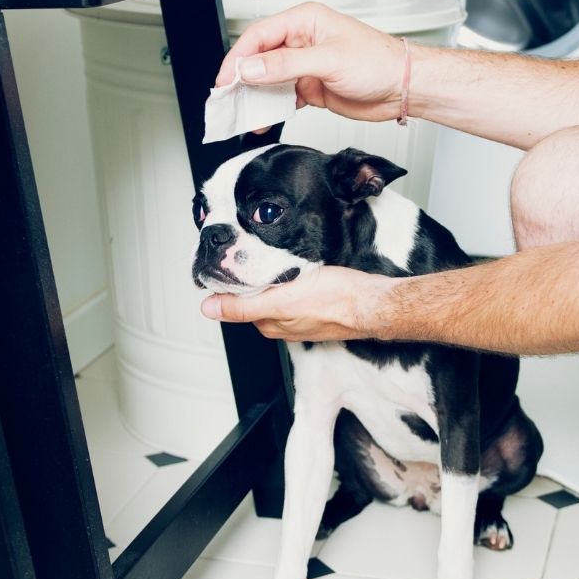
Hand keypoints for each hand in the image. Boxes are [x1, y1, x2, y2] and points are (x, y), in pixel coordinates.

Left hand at [199, 265, 391, 340]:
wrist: (371, 301)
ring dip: (274, 276)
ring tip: (281, 260)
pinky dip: (292, 279)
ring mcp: (300, 316)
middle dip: (254, 277)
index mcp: (268, 324)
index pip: (238, 302)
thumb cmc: (333, 300)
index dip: (233, 281)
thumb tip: (207, 309)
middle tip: (258, 253)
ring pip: (276, 292)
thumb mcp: (280, 300)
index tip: (234, 261)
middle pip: (256, 296)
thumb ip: (242, 306)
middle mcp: (282, 324)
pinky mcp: (316, 306)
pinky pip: (296, 291)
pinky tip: (300, 269)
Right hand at [215, 3, 404, 122]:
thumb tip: (253, 68)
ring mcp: (304, 66)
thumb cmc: (378, 61)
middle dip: (241, 79)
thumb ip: (286, 65)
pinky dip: (271, 110)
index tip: (226, 80)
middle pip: (259, 58)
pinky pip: (282, 98)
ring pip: (268, 80)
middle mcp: (302, 42)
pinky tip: (263, 120)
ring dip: (254, 97)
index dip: (239, 58)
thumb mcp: (328, 60)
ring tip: (241, 113)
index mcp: (304, 22)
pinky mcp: (310, 88)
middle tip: (227, 99)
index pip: (259, 36)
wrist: (401, 88)